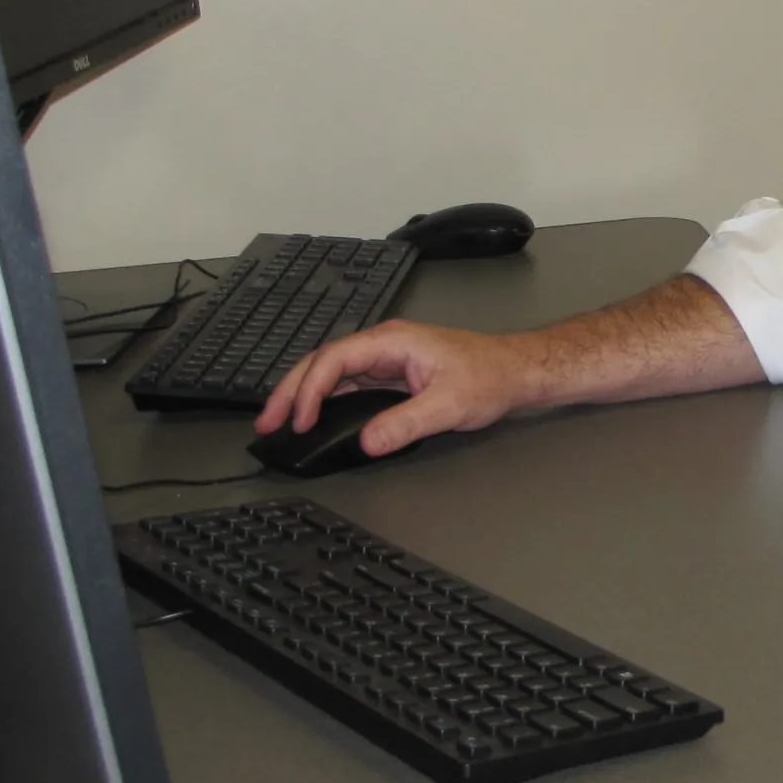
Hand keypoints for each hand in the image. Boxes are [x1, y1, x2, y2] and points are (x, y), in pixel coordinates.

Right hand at [255, 321, 538, 458]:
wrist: (515, 370)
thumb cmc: (490, 376)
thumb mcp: (449, 404)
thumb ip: (406, 423)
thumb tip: (367, 442)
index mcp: (393, 341)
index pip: (335, 359)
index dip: (310, 389)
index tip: (300, 420)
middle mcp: (384, 345)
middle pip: (323, 361)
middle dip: (291, 390)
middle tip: (267, 420)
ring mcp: (386, 359)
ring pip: (331, 372)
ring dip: (304, 394)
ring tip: (279, 420)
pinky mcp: (391, 374)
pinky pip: (347, 383)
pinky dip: (324, 399)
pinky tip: (313, 416)